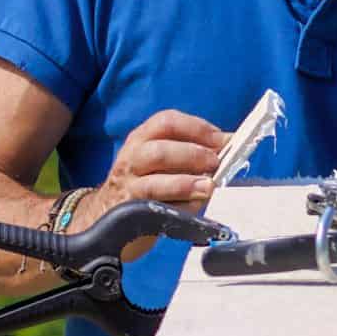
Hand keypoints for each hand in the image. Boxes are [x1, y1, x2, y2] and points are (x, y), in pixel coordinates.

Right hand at [84, 109, 229, 221]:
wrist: (106, 213)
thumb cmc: (145, 182)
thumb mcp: (161, 159)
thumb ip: (191, 151)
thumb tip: (231, 144)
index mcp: (142, 138)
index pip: (167, 121)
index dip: (197, 128)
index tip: (223, 139)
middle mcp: (132, 159)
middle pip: (160, 150)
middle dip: (192, 155)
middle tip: (215, 163)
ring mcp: (128, 188)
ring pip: (155, 183)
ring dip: (185, 184)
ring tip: (208, 187)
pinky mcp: (130, 214)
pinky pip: (157, 210)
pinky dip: (180, 209)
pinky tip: (194, 207)